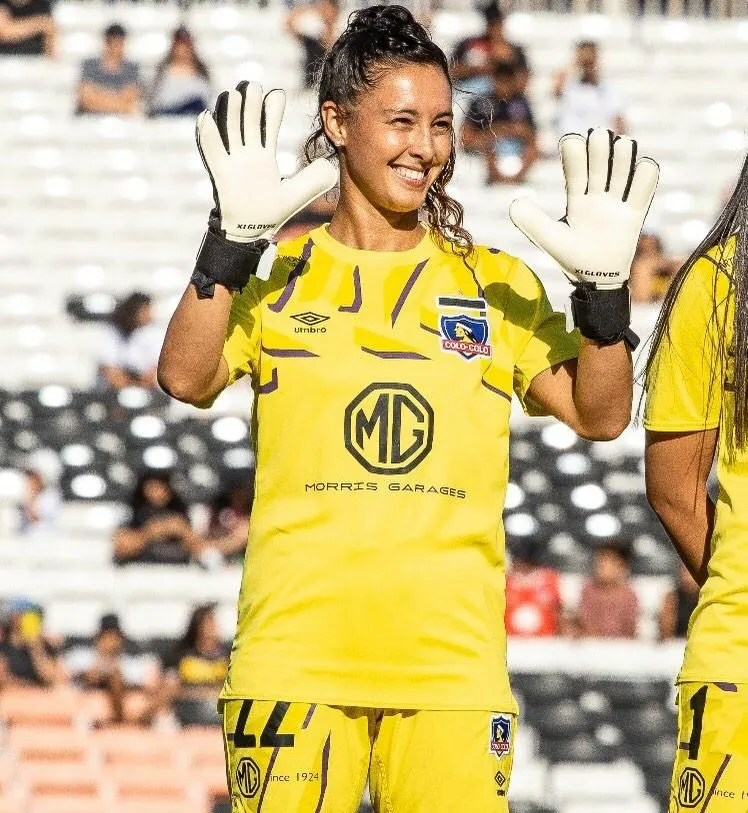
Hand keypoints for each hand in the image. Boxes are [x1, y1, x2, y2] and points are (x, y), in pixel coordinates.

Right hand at [195, 82, 337, 243]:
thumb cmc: (270, 212)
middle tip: (254, 85)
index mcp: (264, 156)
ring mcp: (233, 162)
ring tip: (235, 94)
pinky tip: (207, 117)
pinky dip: (208, 135)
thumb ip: (313, 180)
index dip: (272, 110)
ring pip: (230, 132)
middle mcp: (247, 155)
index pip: (268, 127)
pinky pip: (212, 152)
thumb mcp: (296, 195)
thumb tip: (332, 166)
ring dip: (231, 113)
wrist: (251, 232)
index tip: (277, 93)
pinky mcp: (221, 174)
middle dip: (251, 105)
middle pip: (248, 124)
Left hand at [509, 128, 658, 289]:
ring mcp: (616, 204)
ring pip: (623, 170)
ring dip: (623, 154)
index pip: (575, 170)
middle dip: (599, 147)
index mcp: (576, 199)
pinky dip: (646, 174)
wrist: (596, 280)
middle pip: (600, 164)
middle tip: (598, 134)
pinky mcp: (634, 214)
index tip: (571, 141)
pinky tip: (643, 166)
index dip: (574, 153)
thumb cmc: (571, 258)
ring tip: (621, 145)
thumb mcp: (549, 239)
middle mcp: (597, 197)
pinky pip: (644, 189)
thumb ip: (531, 221)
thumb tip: (515, 201)